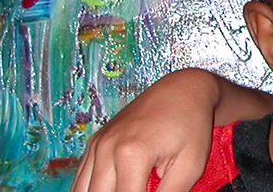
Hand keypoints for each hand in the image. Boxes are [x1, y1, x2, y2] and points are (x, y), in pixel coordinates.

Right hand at [71, 69, 222, 191]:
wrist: (183, 91)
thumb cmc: (191, 126)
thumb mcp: (190, 166)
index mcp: (131, 154)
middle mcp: (106, 148)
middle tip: (142, 191)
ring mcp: (97, 144)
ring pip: (81, 191)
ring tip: (131, 189)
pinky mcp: (94, 143)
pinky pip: (80, 179)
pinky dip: (91, 191)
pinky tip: (112, 190)